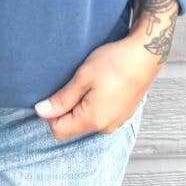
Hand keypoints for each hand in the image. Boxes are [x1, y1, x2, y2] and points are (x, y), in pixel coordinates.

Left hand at [34, 35, 158, 141]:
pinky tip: (100, 85)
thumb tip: (41, 111)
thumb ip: (62, 99)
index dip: (50, 113)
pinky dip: (94, 103)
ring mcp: (116, 122)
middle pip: (72, 126)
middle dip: (66, 108)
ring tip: (88, 82)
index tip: (55, 92)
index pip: (58, 130)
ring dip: (80, 104)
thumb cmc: (114, 63)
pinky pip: (100, 115)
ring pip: (86, 120)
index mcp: (93, 120)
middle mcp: (105, 127)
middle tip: (73, 83)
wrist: (145, 55)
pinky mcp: (122, 114)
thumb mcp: (83, 77)